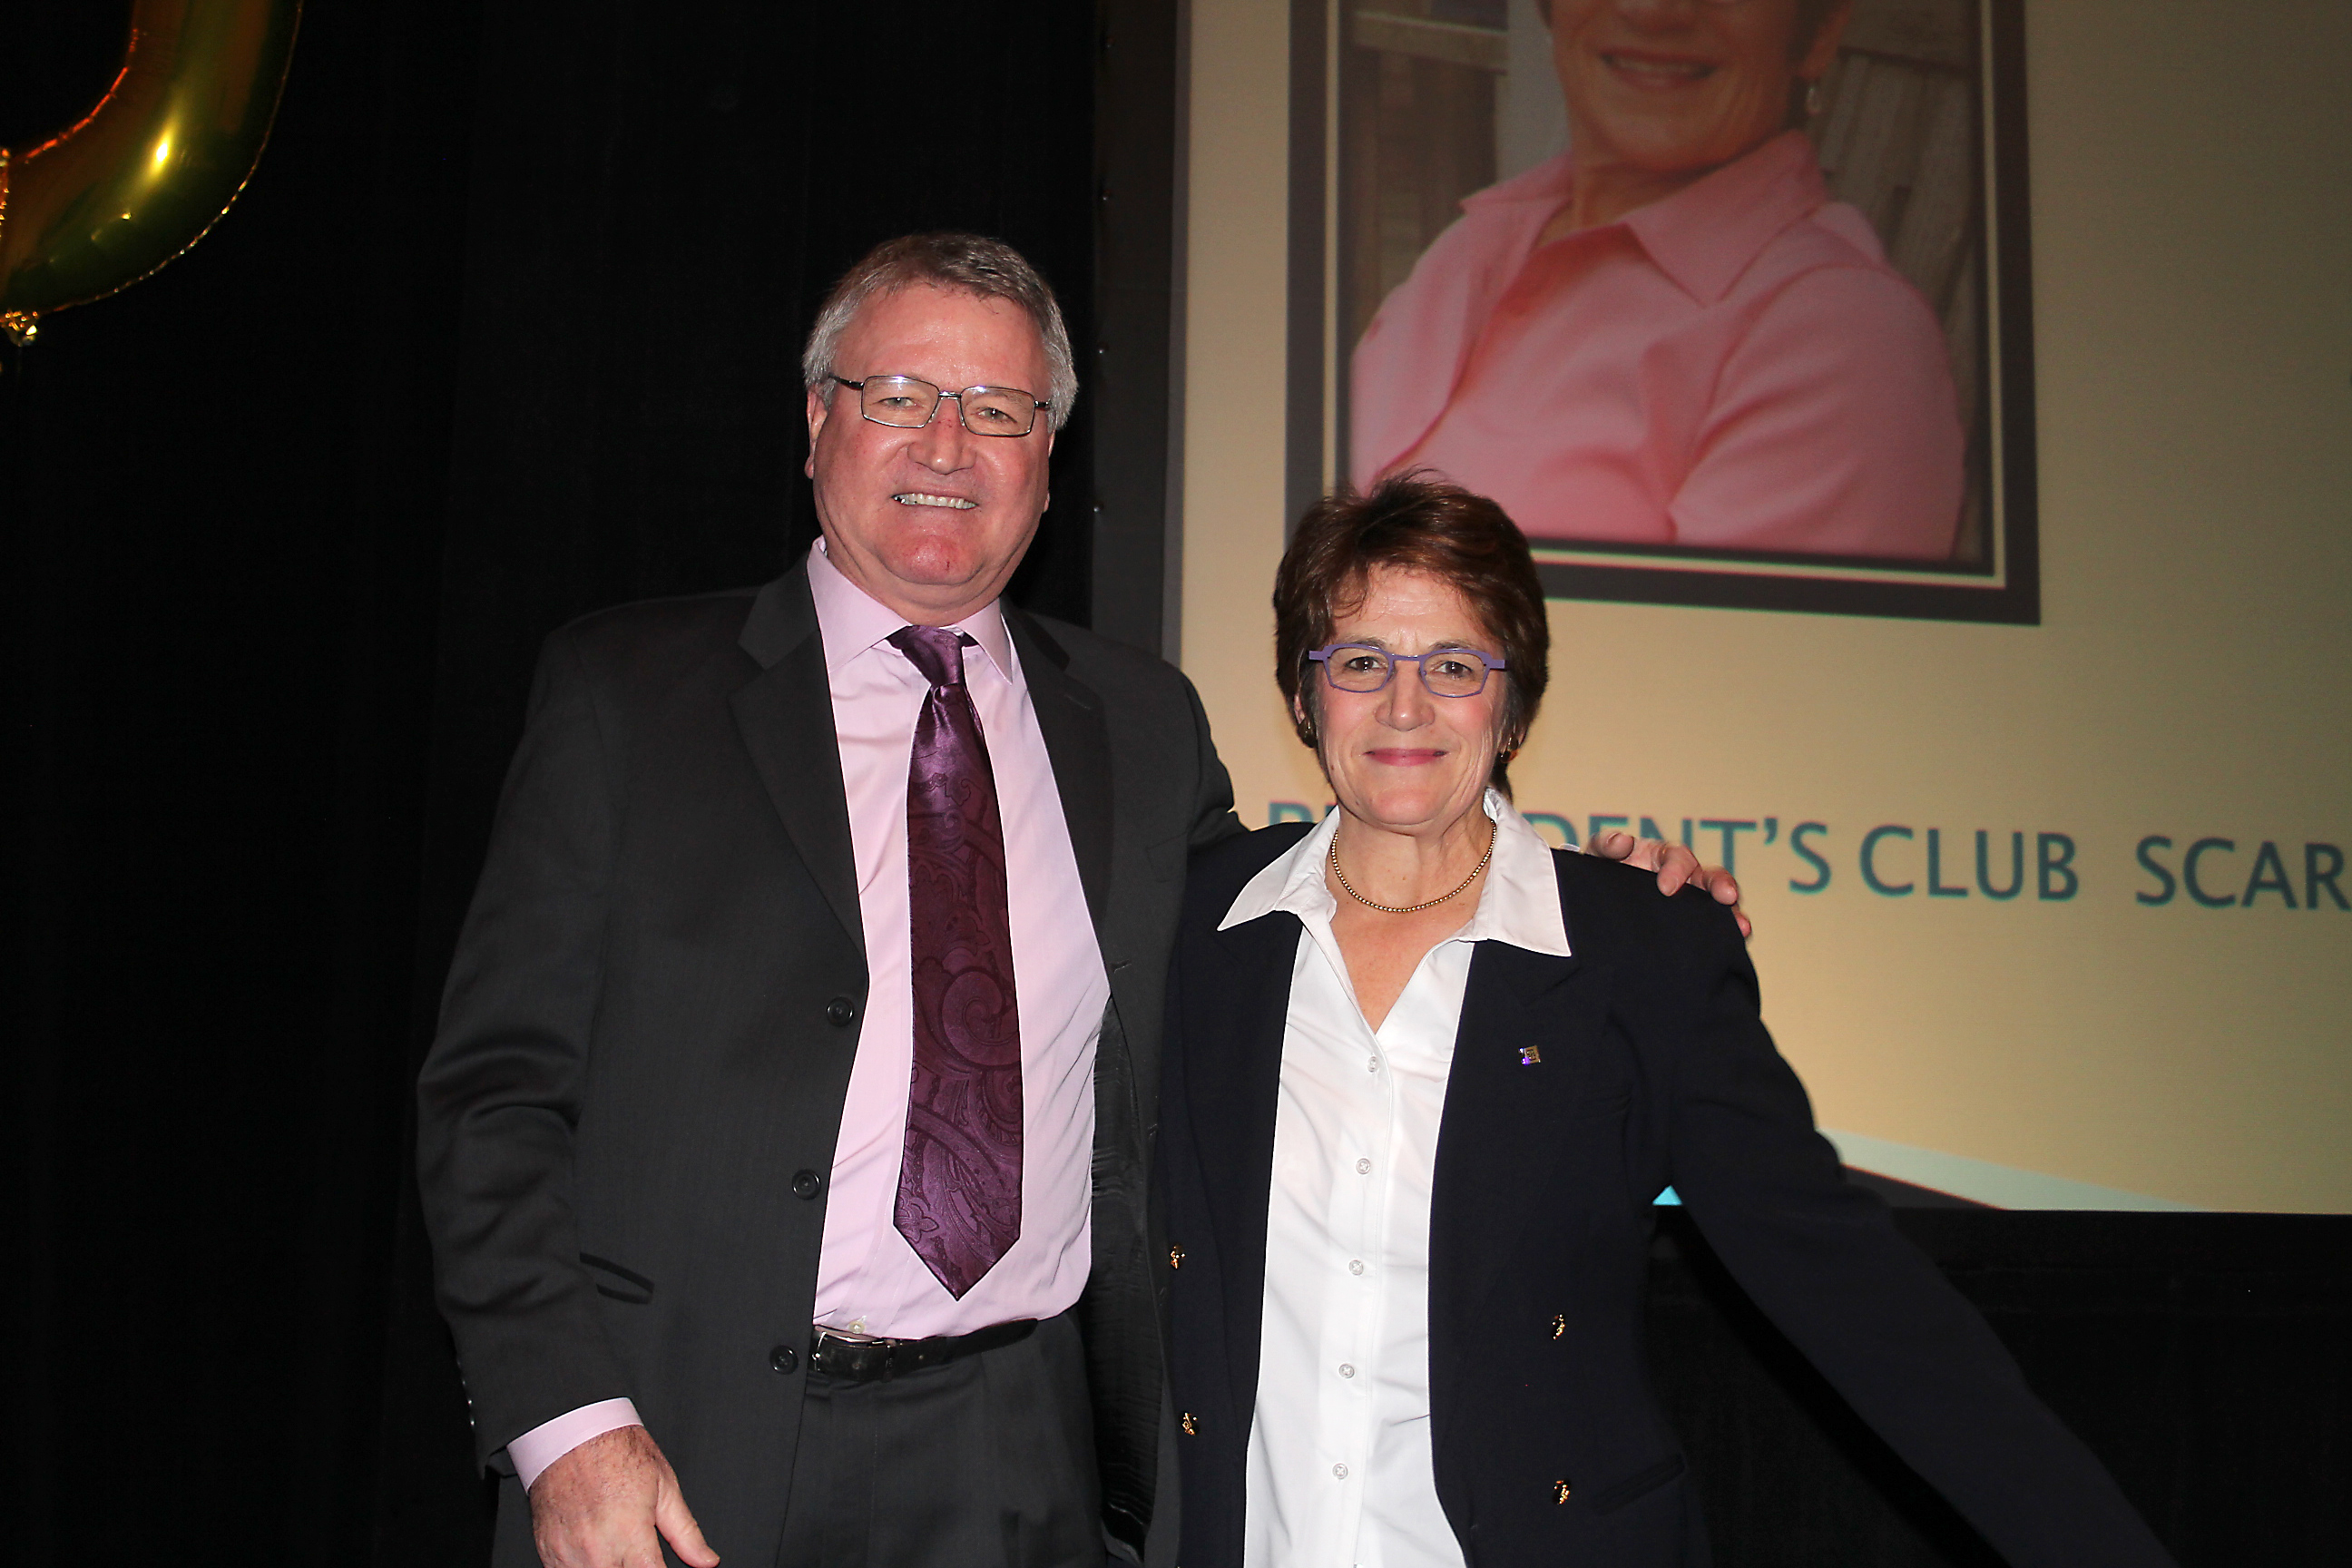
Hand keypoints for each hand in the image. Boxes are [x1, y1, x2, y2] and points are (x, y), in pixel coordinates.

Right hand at [530, 1424, 718, 1567]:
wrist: (572, 1434)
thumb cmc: (617, 1452)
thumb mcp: (664, 1486)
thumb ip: (686, 1533)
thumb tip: (706, 1561)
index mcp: (630, 1535)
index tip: (659, 1566)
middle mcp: (598, 1550)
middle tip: (637, 1554)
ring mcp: (569, 1553)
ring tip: (616, 1550)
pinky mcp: (548, 1552)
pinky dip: (580, 1567)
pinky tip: (592, 1552)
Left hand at [1587, 830, 1750, 938]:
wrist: (1597, 905)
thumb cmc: (1603, 875)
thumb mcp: (1599, 856)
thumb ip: (1607, 844)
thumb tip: (1624, 842)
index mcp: (1662, 858)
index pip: (1677, 857)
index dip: (1676, 869)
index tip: (1667, 888)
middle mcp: (1684, 878)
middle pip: (1709, 876)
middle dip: (1720, 884)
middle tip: (1727, 896)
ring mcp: (1691, 903)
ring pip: (1719, 905)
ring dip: (1732, 914)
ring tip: (1742, 928)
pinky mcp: (1692, 927)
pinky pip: (1716, 930)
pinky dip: (1729, 936)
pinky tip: (1737, 944)